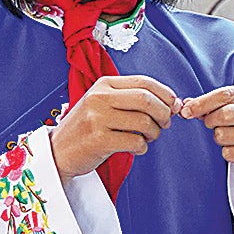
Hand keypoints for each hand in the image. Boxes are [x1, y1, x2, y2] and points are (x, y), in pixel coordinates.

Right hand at [48, 73, 180, 181]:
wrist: (58, 151)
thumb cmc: (87, 128)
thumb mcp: (104, 104)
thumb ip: (134, 99)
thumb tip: (174, 103)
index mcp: (103, 85)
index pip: (144, 82)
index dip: (165, 94)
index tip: (172, 105)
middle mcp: (99, 98)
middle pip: (147, 100)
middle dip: (164, 113)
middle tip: (164, 124)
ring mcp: (97, 118)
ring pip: (144, 122)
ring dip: (154, 133)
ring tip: (147, 137)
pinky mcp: (98, 140)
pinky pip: (136, 142)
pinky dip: (142, 148)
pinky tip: (134, 148)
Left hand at [179, 83, 233, 198]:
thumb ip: (211, 103)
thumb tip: (185, 105)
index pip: (225, 94)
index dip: (201, 103)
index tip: (185, 111)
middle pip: (224, 115)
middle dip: (210, 121)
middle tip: (213, 125)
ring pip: (223, 135)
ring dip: (219, 138)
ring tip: (231, 137)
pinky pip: (228, 153)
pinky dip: (226, 152)